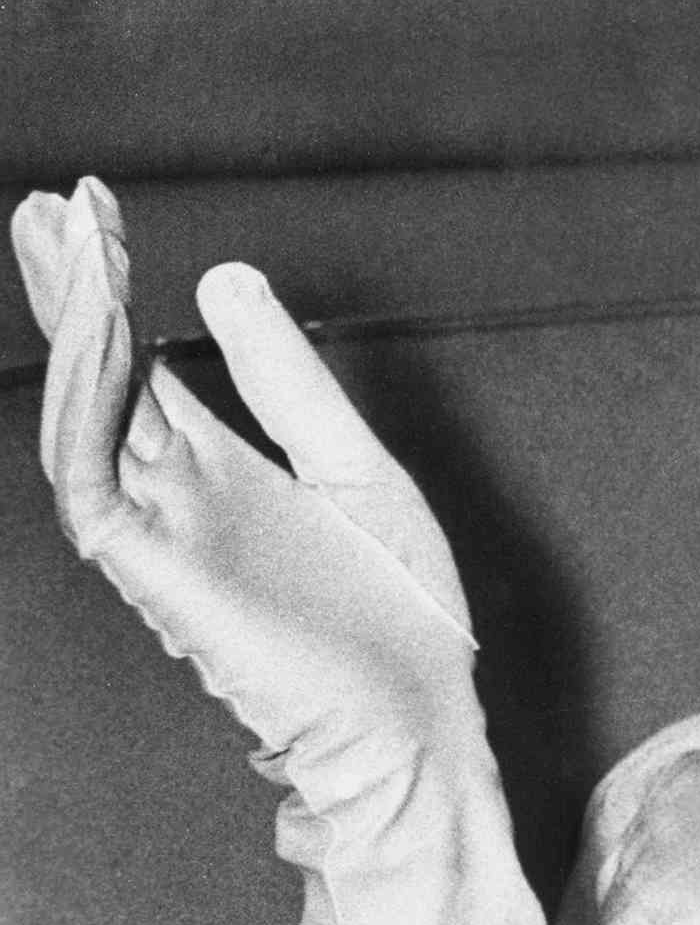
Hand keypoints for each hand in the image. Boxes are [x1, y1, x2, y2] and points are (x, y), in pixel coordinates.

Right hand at [11, 177, 478, 760]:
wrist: (422, 721)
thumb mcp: (353, 463)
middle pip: (97, 383)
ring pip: (85, 420)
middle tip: (52, 204)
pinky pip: (93, 484)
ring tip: (70, 242)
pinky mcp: (163, 578)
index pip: (140, 368)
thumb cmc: (395, 614)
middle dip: (70, 294)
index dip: (112, 292)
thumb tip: (222, 279)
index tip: (93, 211)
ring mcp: (165, 537)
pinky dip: (89, 406)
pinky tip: (99, 334)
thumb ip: (287, 382)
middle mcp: (177, 500)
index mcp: (220, 474)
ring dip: (75, 330)